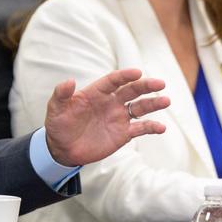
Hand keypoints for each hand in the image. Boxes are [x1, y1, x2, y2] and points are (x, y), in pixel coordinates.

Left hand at [43, 68, 169, 166]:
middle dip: (146, 85)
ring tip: (166, 100)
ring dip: (153, 103)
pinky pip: (140, 128)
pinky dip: (151, 127)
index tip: (137, 72)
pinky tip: (161, 128)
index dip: (125, 76)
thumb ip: (61, 94)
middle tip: (160, 83)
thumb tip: (69, 81)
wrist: (63, 149)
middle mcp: (111, 102)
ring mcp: (118, 117)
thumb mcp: (55, 109)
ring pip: (140, 107)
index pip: (113, 81)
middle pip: (132, 90)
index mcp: (96, 93)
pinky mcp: (122, 134)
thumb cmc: (59, 125)